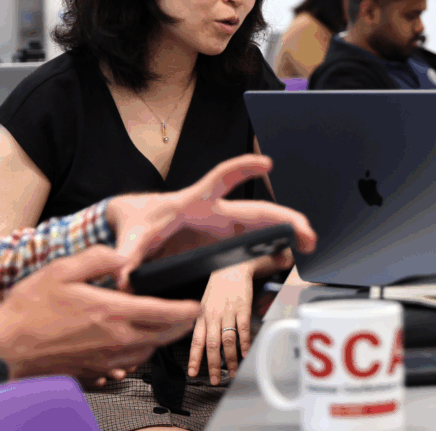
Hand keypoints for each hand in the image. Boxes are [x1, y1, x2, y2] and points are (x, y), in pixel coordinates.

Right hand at [0, 246, 199, 380]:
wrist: (3, 349)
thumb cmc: (28, 311)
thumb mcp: (61, 271)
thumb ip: (98, 258)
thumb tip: (123, 258)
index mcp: (114, 313)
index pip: (166, 313)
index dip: (188, 310)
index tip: (199, 305)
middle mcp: (116, 340)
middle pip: (165, 336)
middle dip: (182, 325)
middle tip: (189, 315)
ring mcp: (106, 359)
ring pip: (148, 352)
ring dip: (160, 339)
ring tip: (162, 325)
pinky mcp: (94, 371)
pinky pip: (127, 365)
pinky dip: (137, 353)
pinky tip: (132, 342)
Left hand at [108, 154, 316, 289]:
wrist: (143, 221)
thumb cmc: (140, 221)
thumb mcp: (131, 235)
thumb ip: (126, 254)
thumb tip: (122, 275)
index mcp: (194, 202)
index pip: (220, 179)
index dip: (243, 169)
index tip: (266, 163)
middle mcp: (217, 212)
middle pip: (257, 209)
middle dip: (284, 218)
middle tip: (307, 232)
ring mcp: (226, 227)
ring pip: (263, 225)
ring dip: (287, 233)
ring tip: (308, 245)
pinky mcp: (228, 241)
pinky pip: (257, 241)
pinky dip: (275, 246)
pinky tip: (291, 255)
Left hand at [188, 261, 256, 384]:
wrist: (231, 267)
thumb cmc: (218, 286)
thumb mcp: (204, 303)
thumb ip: (202, 322)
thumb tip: (200, 343)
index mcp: (202, 315)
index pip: (195, 341)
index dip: (194, 358)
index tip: (193, 373)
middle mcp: (213, 316)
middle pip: (212, 345)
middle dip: (213, 365)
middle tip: (214, 379)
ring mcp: (228, 313)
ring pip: (227, 340)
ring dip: (230, 359)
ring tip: (232, 371)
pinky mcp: (243, 308)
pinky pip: (243, 329)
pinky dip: (244, 343)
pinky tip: (245, 353)